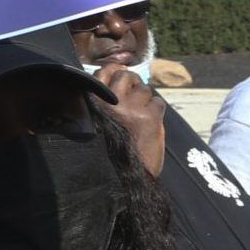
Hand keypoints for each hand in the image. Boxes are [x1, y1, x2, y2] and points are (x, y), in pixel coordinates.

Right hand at [95, 61, 165, 176]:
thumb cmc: (106, 154)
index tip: (118, 71)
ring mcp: (131, 109)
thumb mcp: (92, 126)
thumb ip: (100, 106)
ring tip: (143, 110)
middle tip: (135, 89)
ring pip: (144, 89)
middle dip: (132, 81)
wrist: (122, 180)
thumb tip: (111, 85)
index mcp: (91, 104)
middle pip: (125, 76)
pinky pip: (157, 102)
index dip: (112, 69)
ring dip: (145, 97)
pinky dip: (156, 108)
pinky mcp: (149, 119)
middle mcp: (109, 103)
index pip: (101, 73)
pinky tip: (152, 118)